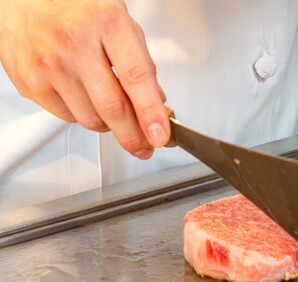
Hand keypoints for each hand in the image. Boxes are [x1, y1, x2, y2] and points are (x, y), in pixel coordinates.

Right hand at [0, 0, 169, 158]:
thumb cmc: (75, 9)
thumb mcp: (119, 22)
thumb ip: (140, 62)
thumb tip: (156, 101)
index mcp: (106, 23)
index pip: (136, 78)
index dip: (151, 113)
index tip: (161, 136)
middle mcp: (75, 43)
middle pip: (112, 108)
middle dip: (134, 136)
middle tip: (144, 146)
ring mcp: (49, 64)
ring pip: (91, 119)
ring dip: (109, 126)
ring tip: (112, 111)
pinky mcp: (30, 82)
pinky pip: (68, 118)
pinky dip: (83, 116)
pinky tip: (84, 98)